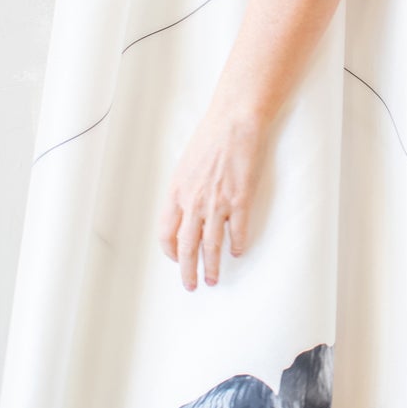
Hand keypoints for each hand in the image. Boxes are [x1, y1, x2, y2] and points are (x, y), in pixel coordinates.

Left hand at [157, 103, 269, 289]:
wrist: (234, 123)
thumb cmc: (210, 139)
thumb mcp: (185, 166)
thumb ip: (183, 191)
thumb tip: (185, 211)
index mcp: (177, 193)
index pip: (167, 233)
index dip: (170, 252)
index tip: (177, 260)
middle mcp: (194, 202)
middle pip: (187, 246)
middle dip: (187, 270)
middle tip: (191, 285)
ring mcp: (217, 203)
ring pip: (211, 245)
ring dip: (211, 266)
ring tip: (212, 279)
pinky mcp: (240, 200)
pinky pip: (237, 232)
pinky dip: (237, 245)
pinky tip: (237, 251)